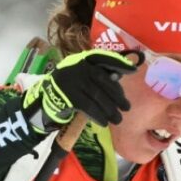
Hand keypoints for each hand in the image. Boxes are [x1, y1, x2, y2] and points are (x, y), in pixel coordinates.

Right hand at [23, 49, 137, 131]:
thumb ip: (101, 75)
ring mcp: (71, 81)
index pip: (103, 58)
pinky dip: (98, 115)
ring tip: (117, 119)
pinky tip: (104, 122)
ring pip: (96, 96)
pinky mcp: (67, 96)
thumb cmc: (73, 88)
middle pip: (103, 80)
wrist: (47, 99)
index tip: (133, 70)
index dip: (118, 63)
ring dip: (110, 109)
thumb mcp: (85, 77)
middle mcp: (77, 66)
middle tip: (127, 108)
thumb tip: (122, 74)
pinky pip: (88, 107)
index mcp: (83, 60)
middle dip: (117, 95)